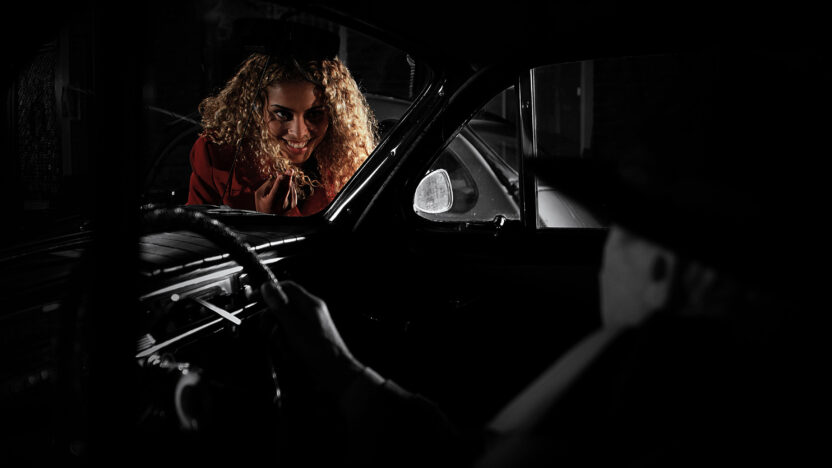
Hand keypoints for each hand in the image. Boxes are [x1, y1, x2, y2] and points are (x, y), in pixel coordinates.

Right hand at [254, 170, 297, 213]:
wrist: (270, 217)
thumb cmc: (262, 204)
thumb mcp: (259, 195)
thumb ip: (266, 184)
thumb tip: (276, 176)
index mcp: (270, 201)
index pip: (276, 189)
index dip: (279, 181)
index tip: (281, 175)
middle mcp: (281, 204)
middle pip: (286, 188)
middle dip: (288, 178)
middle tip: (290, 170)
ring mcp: (288, 205)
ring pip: (291, 189)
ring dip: (289, 181)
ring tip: (287, 175)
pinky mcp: (293, 205)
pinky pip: (294, 191)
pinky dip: (291, 186)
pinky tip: (288, 184)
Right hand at [260, 280, 363, 397]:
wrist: (334, 374)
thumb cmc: (319, 350)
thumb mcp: (294, 326)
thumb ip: (280, 306)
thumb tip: (267, 287)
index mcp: (310, 304)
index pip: (286, 288)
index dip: (269, 292)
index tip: (254, 299)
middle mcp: (309, 313)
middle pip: (282, 308)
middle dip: (272, 321)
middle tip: (268, 331)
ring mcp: (308, 327)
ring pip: (282, 325)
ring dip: (279, 338)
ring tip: (286, 349)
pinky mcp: (306, 340)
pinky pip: (288, 338)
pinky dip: (286, 347)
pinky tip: (291, 356)